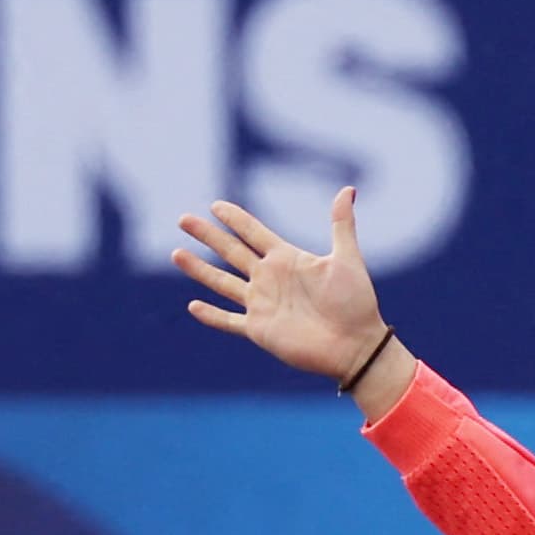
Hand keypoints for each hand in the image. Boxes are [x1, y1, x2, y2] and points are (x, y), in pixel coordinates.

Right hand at [174, 189, 388, 382]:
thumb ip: (341, 224)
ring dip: (199, 269)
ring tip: (176, 253)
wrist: (357, 345)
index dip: (235, 219)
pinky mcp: (259, 330)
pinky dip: (211, 315)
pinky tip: (193, 306)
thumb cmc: (357, 302)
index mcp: (287, 259)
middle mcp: (270, 279)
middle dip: (207, 235)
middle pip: (230, 251)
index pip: (253, 233)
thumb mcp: (347, 258)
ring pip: (222, 282)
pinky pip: (229, 321)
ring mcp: (262, 304)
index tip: (216, 205)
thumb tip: (348, 188)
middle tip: (183, 219)